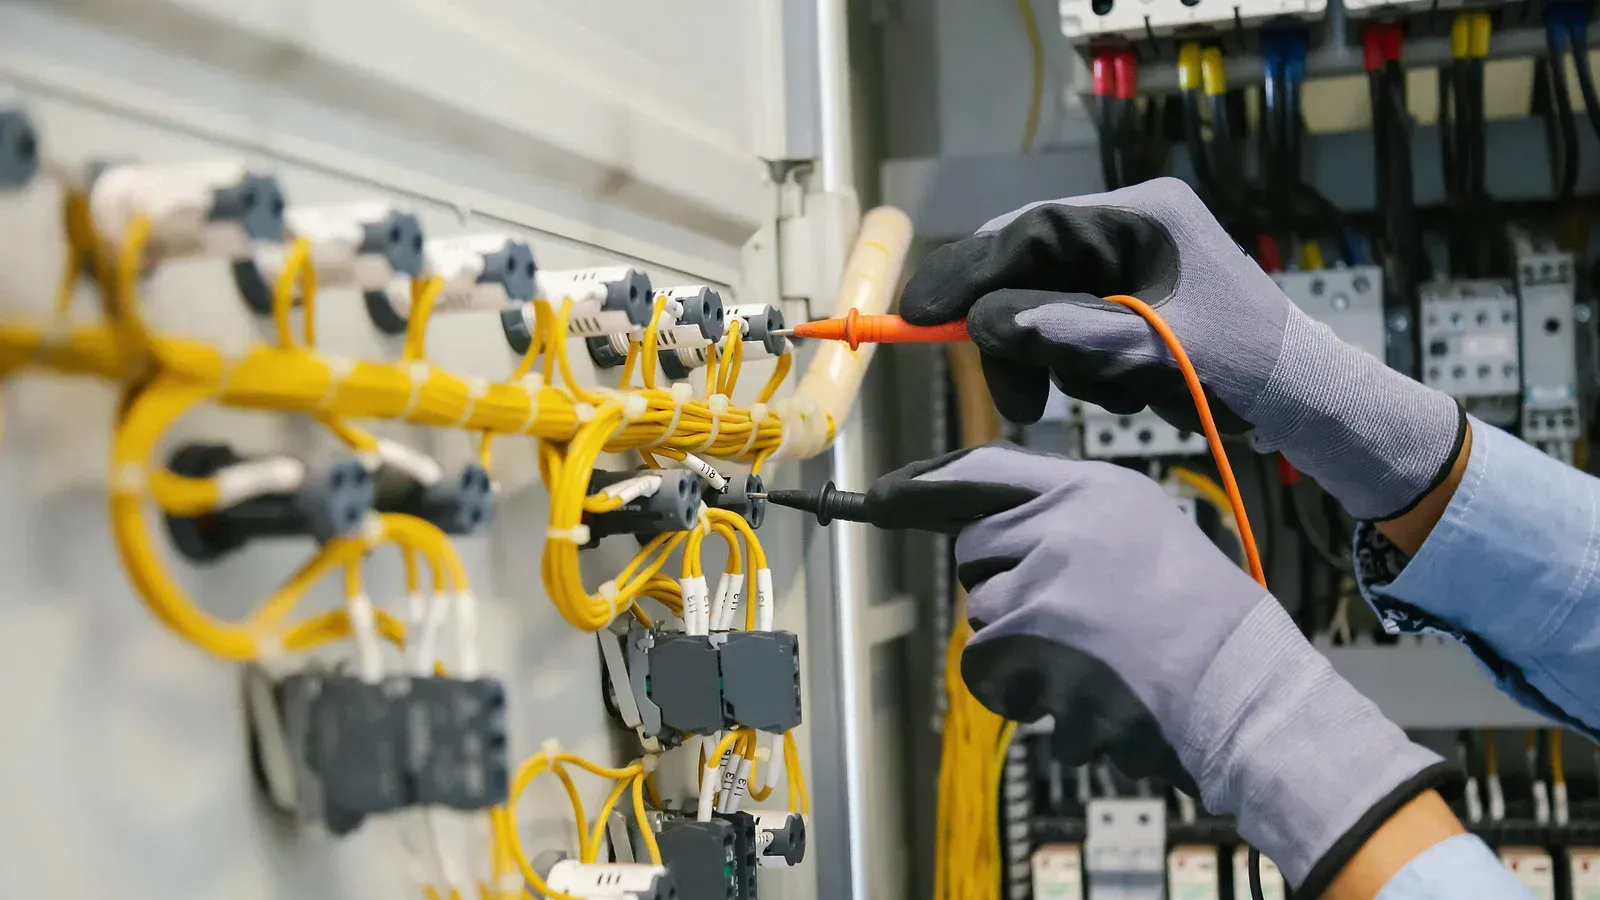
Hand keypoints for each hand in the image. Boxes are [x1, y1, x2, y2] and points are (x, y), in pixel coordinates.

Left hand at [869, 444, 1452, 895]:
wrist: (1240, 690)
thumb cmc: (1201, 622)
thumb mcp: (1143, 532)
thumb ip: (1067, 519)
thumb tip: (982, 527)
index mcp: (1094, 488)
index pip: (986, 469)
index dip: (930, 484)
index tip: (888, 496)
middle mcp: (1062, 524)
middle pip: (973, 552)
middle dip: (1003, 589)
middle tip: (1068, 618)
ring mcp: (1043, 582)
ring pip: (979, 615)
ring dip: (1017, 646)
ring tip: (1088, 656)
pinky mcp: (1031, 645)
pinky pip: (983, 666)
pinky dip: (1016, 688)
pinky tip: (1072, 690)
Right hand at [899, 178, 1464, 519]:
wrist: (1305, 398)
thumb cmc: (1245, 366)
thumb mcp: (1149, 350)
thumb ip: (1064, 331)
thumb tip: (985, 323)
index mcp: (1140, 216)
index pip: (1029, 230)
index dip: (967, 271)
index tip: (917, 313)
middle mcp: (1128, 228)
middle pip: (1026, 267)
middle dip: (1014, 335)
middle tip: (1019, 402)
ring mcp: (1128, 264)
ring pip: (1041, 303)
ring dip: (1055, 361)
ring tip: (1112, 397)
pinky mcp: (1128, 301)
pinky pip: (1069, 326)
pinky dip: (1078, 366)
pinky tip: (1125, 390)